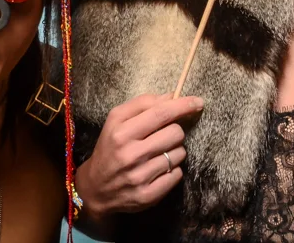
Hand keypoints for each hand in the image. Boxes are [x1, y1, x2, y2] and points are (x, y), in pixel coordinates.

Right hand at [75, 93, 203, 224]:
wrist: (95, 189)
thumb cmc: (110, 148)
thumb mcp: (116, 120)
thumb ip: (142, 104)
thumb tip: (171, 96)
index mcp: (121, 133)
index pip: (161, 113)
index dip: (183, 105)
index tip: (198, 102)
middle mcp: (130, 155)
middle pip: (175, 133)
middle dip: (175, 131)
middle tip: (164, 136)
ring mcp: (140, 177)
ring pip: (179, 154)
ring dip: (174, 151)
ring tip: (158, 154)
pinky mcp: (148, 196)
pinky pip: (177, 175)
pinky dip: (173, 170)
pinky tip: (159, 169)